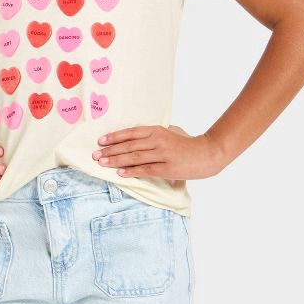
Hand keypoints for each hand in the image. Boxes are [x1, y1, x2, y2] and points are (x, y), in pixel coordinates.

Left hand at [92, 125, 225, 180]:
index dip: (114, 137)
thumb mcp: (172, 131)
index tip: (100, 141)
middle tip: (95, 154)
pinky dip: (131, 171)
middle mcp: (157, 140)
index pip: (130, 133)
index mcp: (157, 130)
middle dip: (110, 150)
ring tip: (102, 163)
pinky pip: (145, 169)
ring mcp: (162, 154)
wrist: (207, 153)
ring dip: (116, 160)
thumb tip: (141, 136)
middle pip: (129, 145)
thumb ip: (157, 133)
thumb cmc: (189, 143)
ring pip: (134, 157)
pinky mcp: (167, 167)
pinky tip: (120, 173)